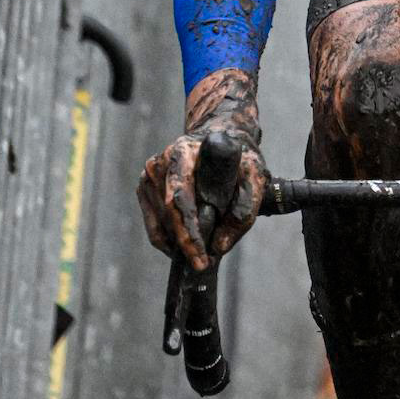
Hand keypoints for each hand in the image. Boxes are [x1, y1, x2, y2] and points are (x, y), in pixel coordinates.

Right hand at [138, 69, 266, 270]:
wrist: (221, 134)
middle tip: (202, 264)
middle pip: (167, 214)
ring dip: (178, 242)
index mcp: (182, 153)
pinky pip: (154, 224)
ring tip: (201, 252)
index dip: (189, 233)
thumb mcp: (254, 174)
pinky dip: (169, 239)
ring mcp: (149, 176)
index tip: (201, 258)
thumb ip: (244, 208)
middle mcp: (159, 163)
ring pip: (160, 223)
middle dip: (184, 243)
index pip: (179, 199)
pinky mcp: (145, 188)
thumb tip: (220, 246)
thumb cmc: (238, 155)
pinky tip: (185, 246)